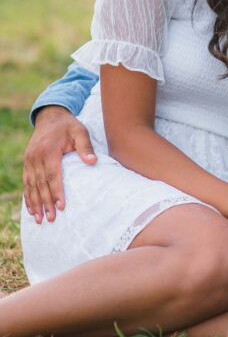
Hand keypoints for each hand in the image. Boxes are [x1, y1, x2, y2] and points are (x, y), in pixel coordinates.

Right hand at [23, 107, 96, 222]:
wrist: (50, 116)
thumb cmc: (68, 125)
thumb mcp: (80, 131)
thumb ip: (85, 146)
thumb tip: (93, 161)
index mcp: (49, 150)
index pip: (53, 175)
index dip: (56, 191)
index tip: (61, 206)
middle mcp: (36, 156)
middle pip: (41, 184)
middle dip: (46, 203)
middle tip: (51, 218)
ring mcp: (29, 160)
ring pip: (31, 185)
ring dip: (35, 203)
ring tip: (40, 219)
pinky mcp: (27, 162)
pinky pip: (26, 182)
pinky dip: (28, 196)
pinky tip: (31, 209)